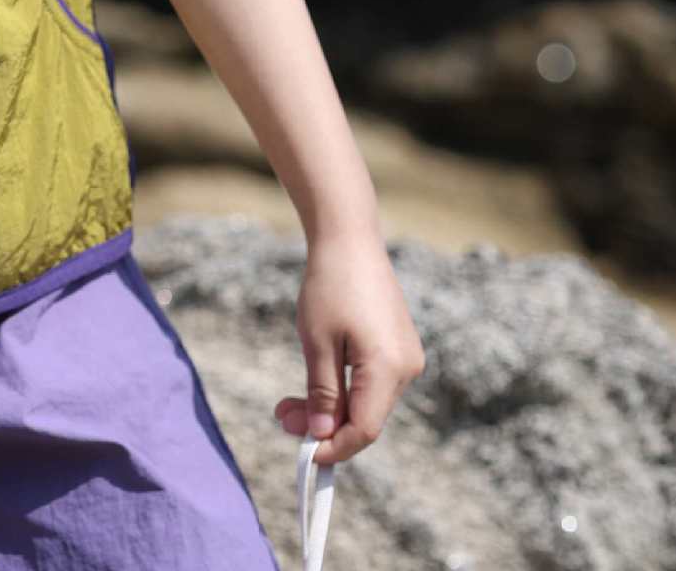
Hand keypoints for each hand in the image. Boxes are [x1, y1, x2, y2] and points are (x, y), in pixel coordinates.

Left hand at [273, 229, 424, 465]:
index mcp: (390, 368)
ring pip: (367, 400)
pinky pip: (372, 381)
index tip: (302, 452)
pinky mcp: (399, 344)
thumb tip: (323, 434)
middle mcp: (407, 367)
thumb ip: (322, 393)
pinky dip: (344, 387)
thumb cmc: (329, 284)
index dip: (334, 447)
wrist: (349, 237)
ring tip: (288, 401)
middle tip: (281, 416)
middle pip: (366, 417)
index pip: (364, 429)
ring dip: (331, 405)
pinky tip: (318, 377)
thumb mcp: (318, 342)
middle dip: (324, 424)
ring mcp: (406, 356)